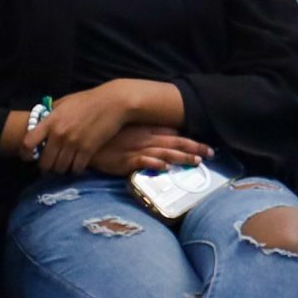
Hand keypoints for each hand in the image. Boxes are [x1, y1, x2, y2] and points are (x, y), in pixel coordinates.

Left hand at [29, 84, 142, 174]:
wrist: (114, 102)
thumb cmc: (89, 100)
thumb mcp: (65, 102)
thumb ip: (51, 114)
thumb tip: (40, 122)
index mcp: (50, 121)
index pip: (27, 143)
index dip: (26, 153)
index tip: (30, 156)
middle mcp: (59, 134)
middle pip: (45, 162)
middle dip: (47, 166)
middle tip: (52, 163)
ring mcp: (73, 143)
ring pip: (60, 168)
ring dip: (62, 169)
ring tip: (65, 164)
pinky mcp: (88, 150)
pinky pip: (76, 168)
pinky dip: (76, 168)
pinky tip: (78, 163)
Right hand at [91, 126, 212, 174]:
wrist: (86, 140)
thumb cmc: (109, 137)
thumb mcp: (130, 131)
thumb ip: (148, 133)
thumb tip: (169, 135)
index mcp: (147, 130)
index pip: (174, 134)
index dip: (191, 140)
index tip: (206, 146)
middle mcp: (145, 139)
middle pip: (174, 143)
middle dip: (194, 148)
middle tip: (211, 153)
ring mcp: (136, 149)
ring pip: (164, 153)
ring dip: (181, 157)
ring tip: (196, 161)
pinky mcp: (125, 161)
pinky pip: (142, 162)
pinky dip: (154, 164)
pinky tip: (164, 167)